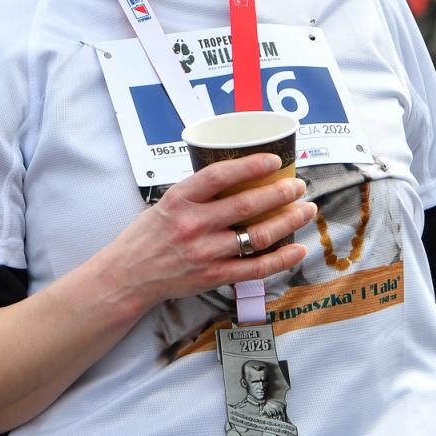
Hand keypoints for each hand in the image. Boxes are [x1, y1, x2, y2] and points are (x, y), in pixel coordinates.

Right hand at [97, 153, 314, 315]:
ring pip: (257, 235)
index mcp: (180, 200)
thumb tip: (238, 178)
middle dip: (280, 193)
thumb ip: (197, 194)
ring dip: (287, 222)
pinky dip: (281, 259)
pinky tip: (297, 249)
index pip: (218, 175)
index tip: (274, 160)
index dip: (250, 165)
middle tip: (299, 186)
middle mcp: (193, 224)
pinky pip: (256, 268)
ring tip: (305, 210)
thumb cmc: (148, 236)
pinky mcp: (214, 276)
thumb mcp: (166, 204)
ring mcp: (205, 252)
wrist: (129, 275)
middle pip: (246, 205)